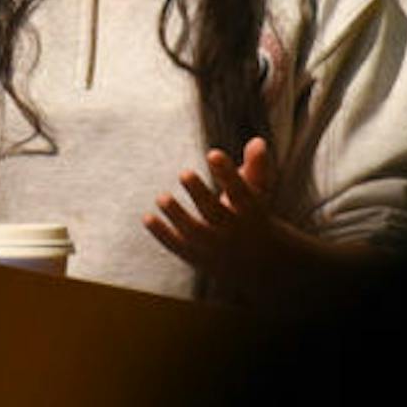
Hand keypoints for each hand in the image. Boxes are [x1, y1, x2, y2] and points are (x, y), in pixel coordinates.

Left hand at [143, 137, 272, 278]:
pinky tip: (147, 217)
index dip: (227, 173)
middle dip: (199, 193)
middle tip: (184, 173)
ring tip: (162, 198)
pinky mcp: (198, 257)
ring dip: (177, 215)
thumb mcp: (259, 194)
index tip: (213, 153)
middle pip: (215, 213)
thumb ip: (256, 167)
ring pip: (194, 232)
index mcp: (252, 213)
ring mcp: (215, 248)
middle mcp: (234, 232)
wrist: (259, 265)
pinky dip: (162, 234)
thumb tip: (257, 141)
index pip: (241, 192)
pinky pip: (177, 246)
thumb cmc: (253, 217)